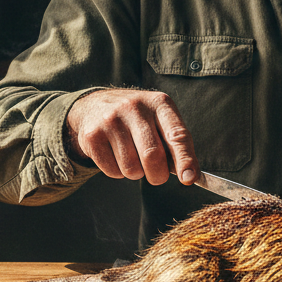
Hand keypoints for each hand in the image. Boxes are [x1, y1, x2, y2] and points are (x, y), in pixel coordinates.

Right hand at [65, 89, 197, 185]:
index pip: (177, 134)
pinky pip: (113, 171)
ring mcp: (111, 120)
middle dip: (158, 175)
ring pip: (132, 168)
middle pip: (153, 156)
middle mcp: (135, 107)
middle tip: (156, 175)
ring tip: (132, 157)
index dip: (185, 159)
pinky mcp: (93, 136)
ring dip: (136, 173)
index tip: (189, 179)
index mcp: (159, 103)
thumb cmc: (137, 119)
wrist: (94, 106)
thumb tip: (189, 175)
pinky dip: (118, 172)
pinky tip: (115, 155)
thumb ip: (175, 143)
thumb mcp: (159, 119)